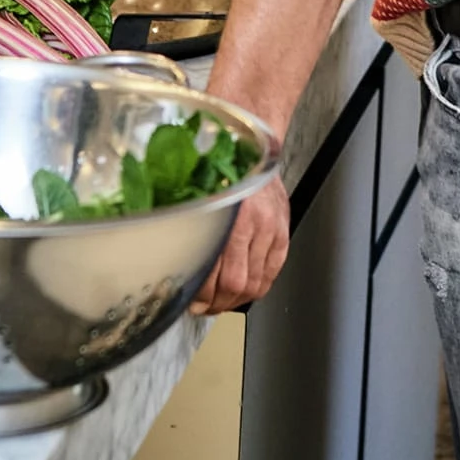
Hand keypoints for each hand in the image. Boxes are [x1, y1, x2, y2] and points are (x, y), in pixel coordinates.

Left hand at [189, 176, 289, 313]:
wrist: (257, 151)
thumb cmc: (227, 173)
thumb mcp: (203, 197)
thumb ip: (193, 227)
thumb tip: (176, 264)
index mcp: (224, 214)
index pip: (213, 272)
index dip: (201, 296)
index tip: (191, 302)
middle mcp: (250, 223)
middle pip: (236, 283)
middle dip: (218, 303)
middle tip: (205, 308)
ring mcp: (270, 229)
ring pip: (255, 282)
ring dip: (237, 300)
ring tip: (223, 302)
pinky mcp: (283, 232)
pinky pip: (273, 272)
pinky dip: (259, 287)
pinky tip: (246, 290)